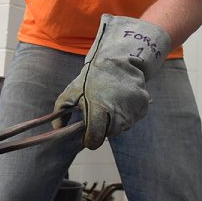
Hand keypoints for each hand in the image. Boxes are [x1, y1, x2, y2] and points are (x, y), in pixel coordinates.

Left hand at [53, 14, 170, 148]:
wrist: (118, 61)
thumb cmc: (92, 78)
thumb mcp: (71, 91)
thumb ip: (60, 112)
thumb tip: (57, 128)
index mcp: (99, 110)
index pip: (94, 139)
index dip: (88, 139)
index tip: (86, 135)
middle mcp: (119, 113)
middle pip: (109, 134)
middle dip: (102, 127)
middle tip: (99, 111)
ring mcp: (133, 111)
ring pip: (122, 128)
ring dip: (115, 120)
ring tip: (110, 102)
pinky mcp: (143, 108)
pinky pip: (133, 119)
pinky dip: (127, 114)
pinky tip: (121, 100)